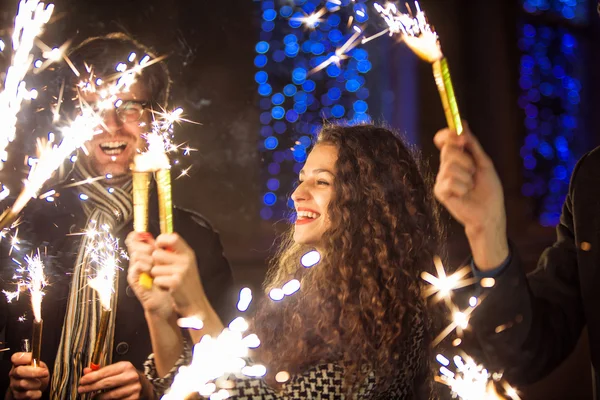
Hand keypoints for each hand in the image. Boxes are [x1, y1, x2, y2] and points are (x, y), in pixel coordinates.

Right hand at [8, 353, 48, 398]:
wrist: (33, 390)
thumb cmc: (36, 375)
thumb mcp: (40, 366)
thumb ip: (39, 363)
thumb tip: (38, 364)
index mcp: (18, 364)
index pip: (16, 358)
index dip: (25, 357)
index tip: (35, 359)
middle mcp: (14, 374)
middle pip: (19, 371)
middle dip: (34, 372)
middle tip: (45, 373)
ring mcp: (14, 385)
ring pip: (23, 384)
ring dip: (35, 384)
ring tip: (39, 383)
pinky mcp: (17, 395)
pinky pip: (26, 395)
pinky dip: (35, 394)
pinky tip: (37, 392)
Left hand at [78, 362, 153, 399]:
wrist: (144, 386)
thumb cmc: (127, 377)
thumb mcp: (116, 371)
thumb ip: (102, 371)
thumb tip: (86, 371)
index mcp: (126, 366)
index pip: (106, 371)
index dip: (92, 377)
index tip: (82, 380)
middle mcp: (131, 376)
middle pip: (107, 383)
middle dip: (91, 387)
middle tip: (81, 390)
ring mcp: (133, 388)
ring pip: (111, 395)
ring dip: (98, 397)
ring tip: (92, 397)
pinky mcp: (134, 398)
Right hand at [125, 232, 173, 319]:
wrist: (166, 302)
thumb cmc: (168, 282)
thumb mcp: (170, 264)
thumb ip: (166, 251)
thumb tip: (169, 236)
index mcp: (145, 254)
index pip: (135, 238)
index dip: (138, 234)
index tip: (148, 236)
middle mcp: (138, 259)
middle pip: (134, 243)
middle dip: (147, 245)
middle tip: (156, 251)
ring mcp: (135, 269)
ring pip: (137, 253)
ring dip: (148, 256)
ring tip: (156, 262)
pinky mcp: (133, 278)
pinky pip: (136, 265)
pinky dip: (145, 265)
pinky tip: (151, 269)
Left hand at [151, 233, 206, 316]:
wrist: (195, 302)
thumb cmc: (187, 283)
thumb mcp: (186, 264)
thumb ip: (174, 253)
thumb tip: (155, 243)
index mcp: (188, 253)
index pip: (173, 238)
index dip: (162, 240)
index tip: (158, 245)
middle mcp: (186, 260)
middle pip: (157, 254)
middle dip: (155, 262)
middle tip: (163, 270)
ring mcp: (181, 271)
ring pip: (155, 268)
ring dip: (157, 275)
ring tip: (168, 279)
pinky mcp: (175, 283)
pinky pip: (157, 279)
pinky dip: (160, 284)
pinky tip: (168, 287)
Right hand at [433, 124, 508, 269]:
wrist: (489, 214)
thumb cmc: (488, 190)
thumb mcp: (484, 163)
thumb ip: (472, 145)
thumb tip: (463, 125)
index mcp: (456, 158)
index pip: (444, 140)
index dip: (447, 134)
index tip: (458, 135)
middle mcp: (446, 167)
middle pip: (448, 150)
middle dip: (466, 160)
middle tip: (473, 172)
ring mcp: (441, 179)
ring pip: (450, 166)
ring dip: (467, 176)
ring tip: (471, 186)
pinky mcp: (439, 191)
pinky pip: (450, 181)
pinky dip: (463, 187)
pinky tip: (465, 194)